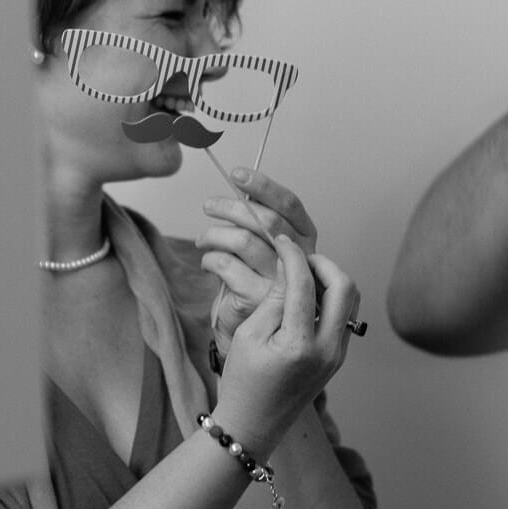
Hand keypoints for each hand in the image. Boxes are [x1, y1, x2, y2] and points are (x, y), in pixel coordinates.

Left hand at [197, 169, 316, 347]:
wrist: (253, 335)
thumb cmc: (255, 285)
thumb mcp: (261, 249)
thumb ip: (256, 222)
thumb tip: (237, 187)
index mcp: (304, 240)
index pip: (289, 204)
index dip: (263, 186)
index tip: (238, 174)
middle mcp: (300, 260)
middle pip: (265, 219)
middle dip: (230, 206)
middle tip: (209, 205)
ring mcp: (282, 281)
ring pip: (242, 240)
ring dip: (214, 234)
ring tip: (203, 240)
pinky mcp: (259, 298)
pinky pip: (226, 265)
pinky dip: (210, 259)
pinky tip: (207, 263)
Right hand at [211, 237, 358, 454]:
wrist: (254, 424)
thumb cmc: (242, 381)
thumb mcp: (249, 335)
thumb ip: (272, 299)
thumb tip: (289, 268)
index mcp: (299, 345)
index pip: (304, 285)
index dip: (292, 256)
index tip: (281, 241)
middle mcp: (327, 350)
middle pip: (344, 287)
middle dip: (323, 263)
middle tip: (298, 257)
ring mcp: (337, 355)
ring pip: (351, 301)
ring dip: (331, 280)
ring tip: (302, 274)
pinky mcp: (337, 358)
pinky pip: (344, 317)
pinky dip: (330, 298)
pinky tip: (306, 295)